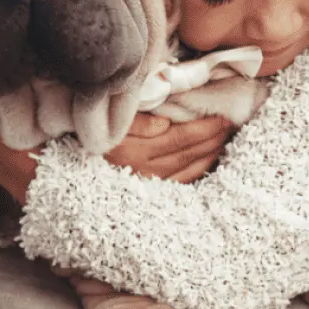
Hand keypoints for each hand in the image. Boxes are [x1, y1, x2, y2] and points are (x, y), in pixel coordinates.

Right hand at [104, 112, 236, 182]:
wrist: (77, 160)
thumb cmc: (95, 132)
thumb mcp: (112, 122)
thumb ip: (137, 120)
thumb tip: (165, 123)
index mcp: (133, 150)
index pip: (180, 137)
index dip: (204, 127)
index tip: (222, 115)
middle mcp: (142, 171)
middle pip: (188, 153)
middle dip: (213, 138)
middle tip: (230, 122)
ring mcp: (147, 184)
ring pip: (188, 169)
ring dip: (210, 153)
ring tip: (225, 137)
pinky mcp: (150, 193)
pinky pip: (182, 182)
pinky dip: (200, 169)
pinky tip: (210, 158)